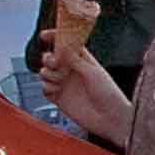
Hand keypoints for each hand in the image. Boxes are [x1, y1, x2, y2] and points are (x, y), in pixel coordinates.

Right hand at [34, 18, 127, 141]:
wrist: (110, 119)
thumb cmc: (109, 95)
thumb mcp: (92, 72)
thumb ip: (75, 59)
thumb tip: (62, 45)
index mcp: (83, 60)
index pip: (66, 44)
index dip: (55, 38)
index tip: (45, 36)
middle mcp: (72, 71)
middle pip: (51, 58)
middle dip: (48, 58)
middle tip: (54, 62)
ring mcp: (65, 84)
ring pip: (45, 73)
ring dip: (47, 73)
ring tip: (58, 79)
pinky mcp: (59, 98)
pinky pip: (45, 88)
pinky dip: (47, 87)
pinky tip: (56, 90)